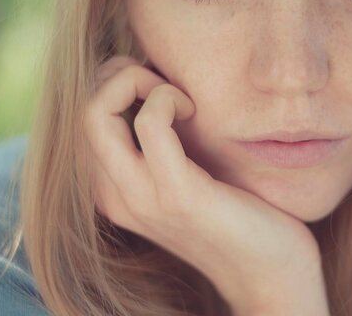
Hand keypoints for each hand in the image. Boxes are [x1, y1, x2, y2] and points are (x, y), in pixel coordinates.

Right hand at [84, 55, 329, 314]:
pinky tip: (194, 110)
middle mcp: (114, 196)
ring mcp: (141, 198)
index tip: (159, 88)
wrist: (269, 274)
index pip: (83, 118)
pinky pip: (149, 125)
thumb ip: (160, 146)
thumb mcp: (184, 177)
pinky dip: (167, 99)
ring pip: (96, 113)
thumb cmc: (235, 214)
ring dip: (138, 82)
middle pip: (81, 112)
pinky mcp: (178, 196)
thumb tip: (156, 89)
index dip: (115, 85)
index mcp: (111, 191)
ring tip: (179, 99)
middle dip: (119, 76)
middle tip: (164, 86)